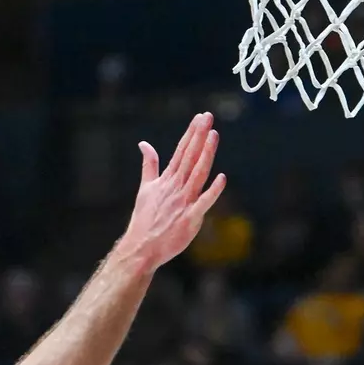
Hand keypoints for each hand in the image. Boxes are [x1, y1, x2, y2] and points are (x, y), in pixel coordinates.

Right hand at [120, 112, 226, 268]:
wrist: (141, 247)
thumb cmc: (144, 220)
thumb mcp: (145, 188)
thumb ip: (149, 165)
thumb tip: (144, 143)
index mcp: (166, 179)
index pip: (181, 151)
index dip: (191, 133)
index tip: (200, 117)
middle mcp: (176, 187)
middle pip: (190, 157)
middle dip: (199, 136)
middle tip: (208, 117)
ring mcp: (183, 202)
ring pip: (198, 173)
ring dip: (206, 154)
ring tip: (214, 136)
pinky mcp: (190, 219)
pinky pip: (204, 202)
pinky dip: (213, 191)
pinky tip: (222, 178)